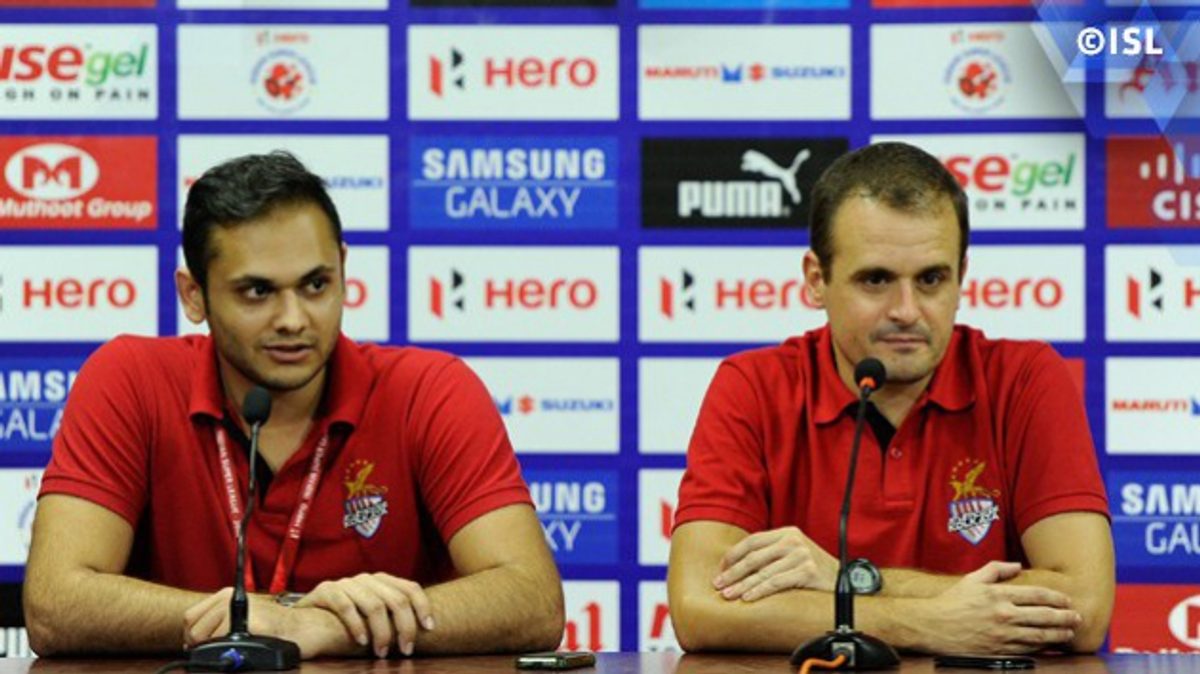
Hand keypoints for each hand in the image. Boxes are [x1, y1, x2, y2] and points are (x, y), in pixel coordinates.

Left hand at [182, 588, 337, 658]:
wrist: (305, 627)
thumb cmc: (275, 627)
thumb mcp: (243, 616)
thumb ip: (218, 621)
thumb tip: (191, 639)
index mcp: (228, 595)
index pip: (190, 617)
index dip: (191, 635)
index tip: (199, 645)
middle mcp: (232, 599)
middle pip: (194, 629)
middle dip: (200, 645)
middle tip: (218, 650)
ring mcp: (242, 610)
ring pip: (206, 638)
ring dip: (215, 650)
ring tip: (235, 648)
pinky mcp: (252, 623)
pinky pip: (224, 644)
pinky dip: (229, 652)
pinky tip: (243, 649)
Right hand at [294, 572, 433, 658]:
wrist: (305, 617)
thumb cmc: (345, 620)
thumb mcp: (372, 613)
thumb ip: (392, 615)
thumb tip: (425, 630)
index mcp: (382, 581)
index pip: (410, 588)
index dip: (423, 606)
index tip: (429, 628)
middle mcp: (366, 579)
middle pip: (396, 600)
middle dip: (404, 627)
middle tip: (406, 650)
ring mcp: (346, 583)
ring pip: (373, 605)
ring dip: (382, 632)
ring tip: (382, 652)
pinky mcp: (326, 591)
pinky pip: (346, 607)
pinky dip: (357, 626)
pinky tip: (362, 642)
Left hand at [712, 526, 838, 600]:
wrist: (847, 581)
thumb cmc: (815, 571)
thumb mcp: (794, 554)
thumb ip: (772, 554)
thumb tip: (736, 567)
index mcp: (787, 532)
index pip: (752, 542)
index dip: (733, 556)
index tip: (720, 571)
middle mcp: (793, 540)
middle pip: (754, 557)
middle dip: (733, 572)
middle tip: (718, 585)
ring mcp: (801, 555)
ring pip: (763, 572)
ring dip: (742, 585)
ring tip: (728, 595)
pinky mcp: (807, 571)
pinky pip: (776, 582)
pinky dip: (759, 591)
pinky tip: (748, 598)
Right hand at [916, 561, 1081, 654]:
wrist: (932, 626)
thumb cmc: (951, 602)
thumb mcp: (972, 579)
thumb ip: (996, 569)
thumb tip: (1016, 565)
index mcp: (999, 595)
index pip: (1036, 595)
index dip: (1056, 597)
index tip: (1066, 599)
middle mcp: (1004, 615)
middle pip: (1044, 616)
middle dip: (1065, 617)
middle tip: (1077, 617)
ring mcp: (1003, 636)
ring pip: (1040, 636)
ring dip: (1059, 634)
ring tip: (1070, 632)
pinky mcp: (999, 652)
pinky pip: (1027, 651)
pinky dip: (1043, 649)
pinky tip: (1051, 646)